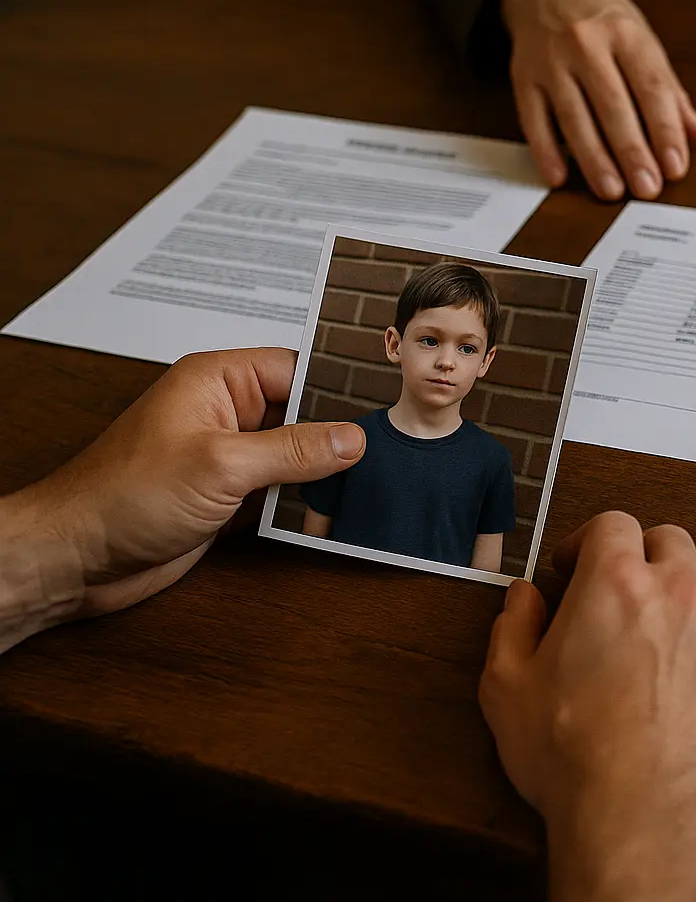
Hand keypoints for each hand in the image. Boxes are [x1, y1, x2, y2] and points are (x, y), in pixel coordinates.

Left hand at [0, 349, 364, 640]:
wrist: (77, 559)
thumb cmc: (121, 496)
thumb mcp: (222, 464)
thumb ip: (293, 450)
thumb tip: (351, 438)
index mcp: (218, 382)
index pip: (297, 368)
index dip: (338, 386)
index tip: (382, 403)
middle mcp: (225, 414)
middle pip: (303, 415)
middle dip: (338, 436)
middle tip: (384, 451)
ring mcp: (228, 458)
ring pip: (296, 459)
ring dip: (323, 478)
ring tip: (365, 487)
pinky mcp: (228, 499)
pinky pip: (281, 495)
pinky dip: (304, 508)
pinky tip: (331, 517)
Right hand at [479, 512, 695, 901]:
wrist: (645, 818)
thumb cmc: (578, 759)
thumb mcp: (507, 689)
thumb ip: (512, 628)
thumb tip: (523, 599)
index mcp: (615, 584)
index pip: (612, 523)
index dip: (589, 540)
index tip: (576, 567)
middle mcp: (678, 594)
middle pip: (670, 540)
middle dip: (642, 555)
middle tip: (622, 590)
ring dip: (688, 587)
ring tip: (665, 623)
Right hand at [503, 0, 695, 201]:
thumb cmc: (604, 19)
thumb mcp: (642, 40)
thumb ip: (669, 91)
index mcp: (626, 34)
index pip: (652, 87)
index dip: (665, 130)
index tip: (675, 166)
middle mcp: (587, 43)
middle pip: (613, 105)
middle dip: (632, 151)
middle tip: (647, 188)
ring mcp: (551, 60)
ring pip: (574, 116)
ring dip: (593, 158)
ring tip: (611, 190)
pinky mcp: (522, 76)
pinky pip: (533, 119)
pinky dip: (545, 151)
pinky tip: (559, 176)